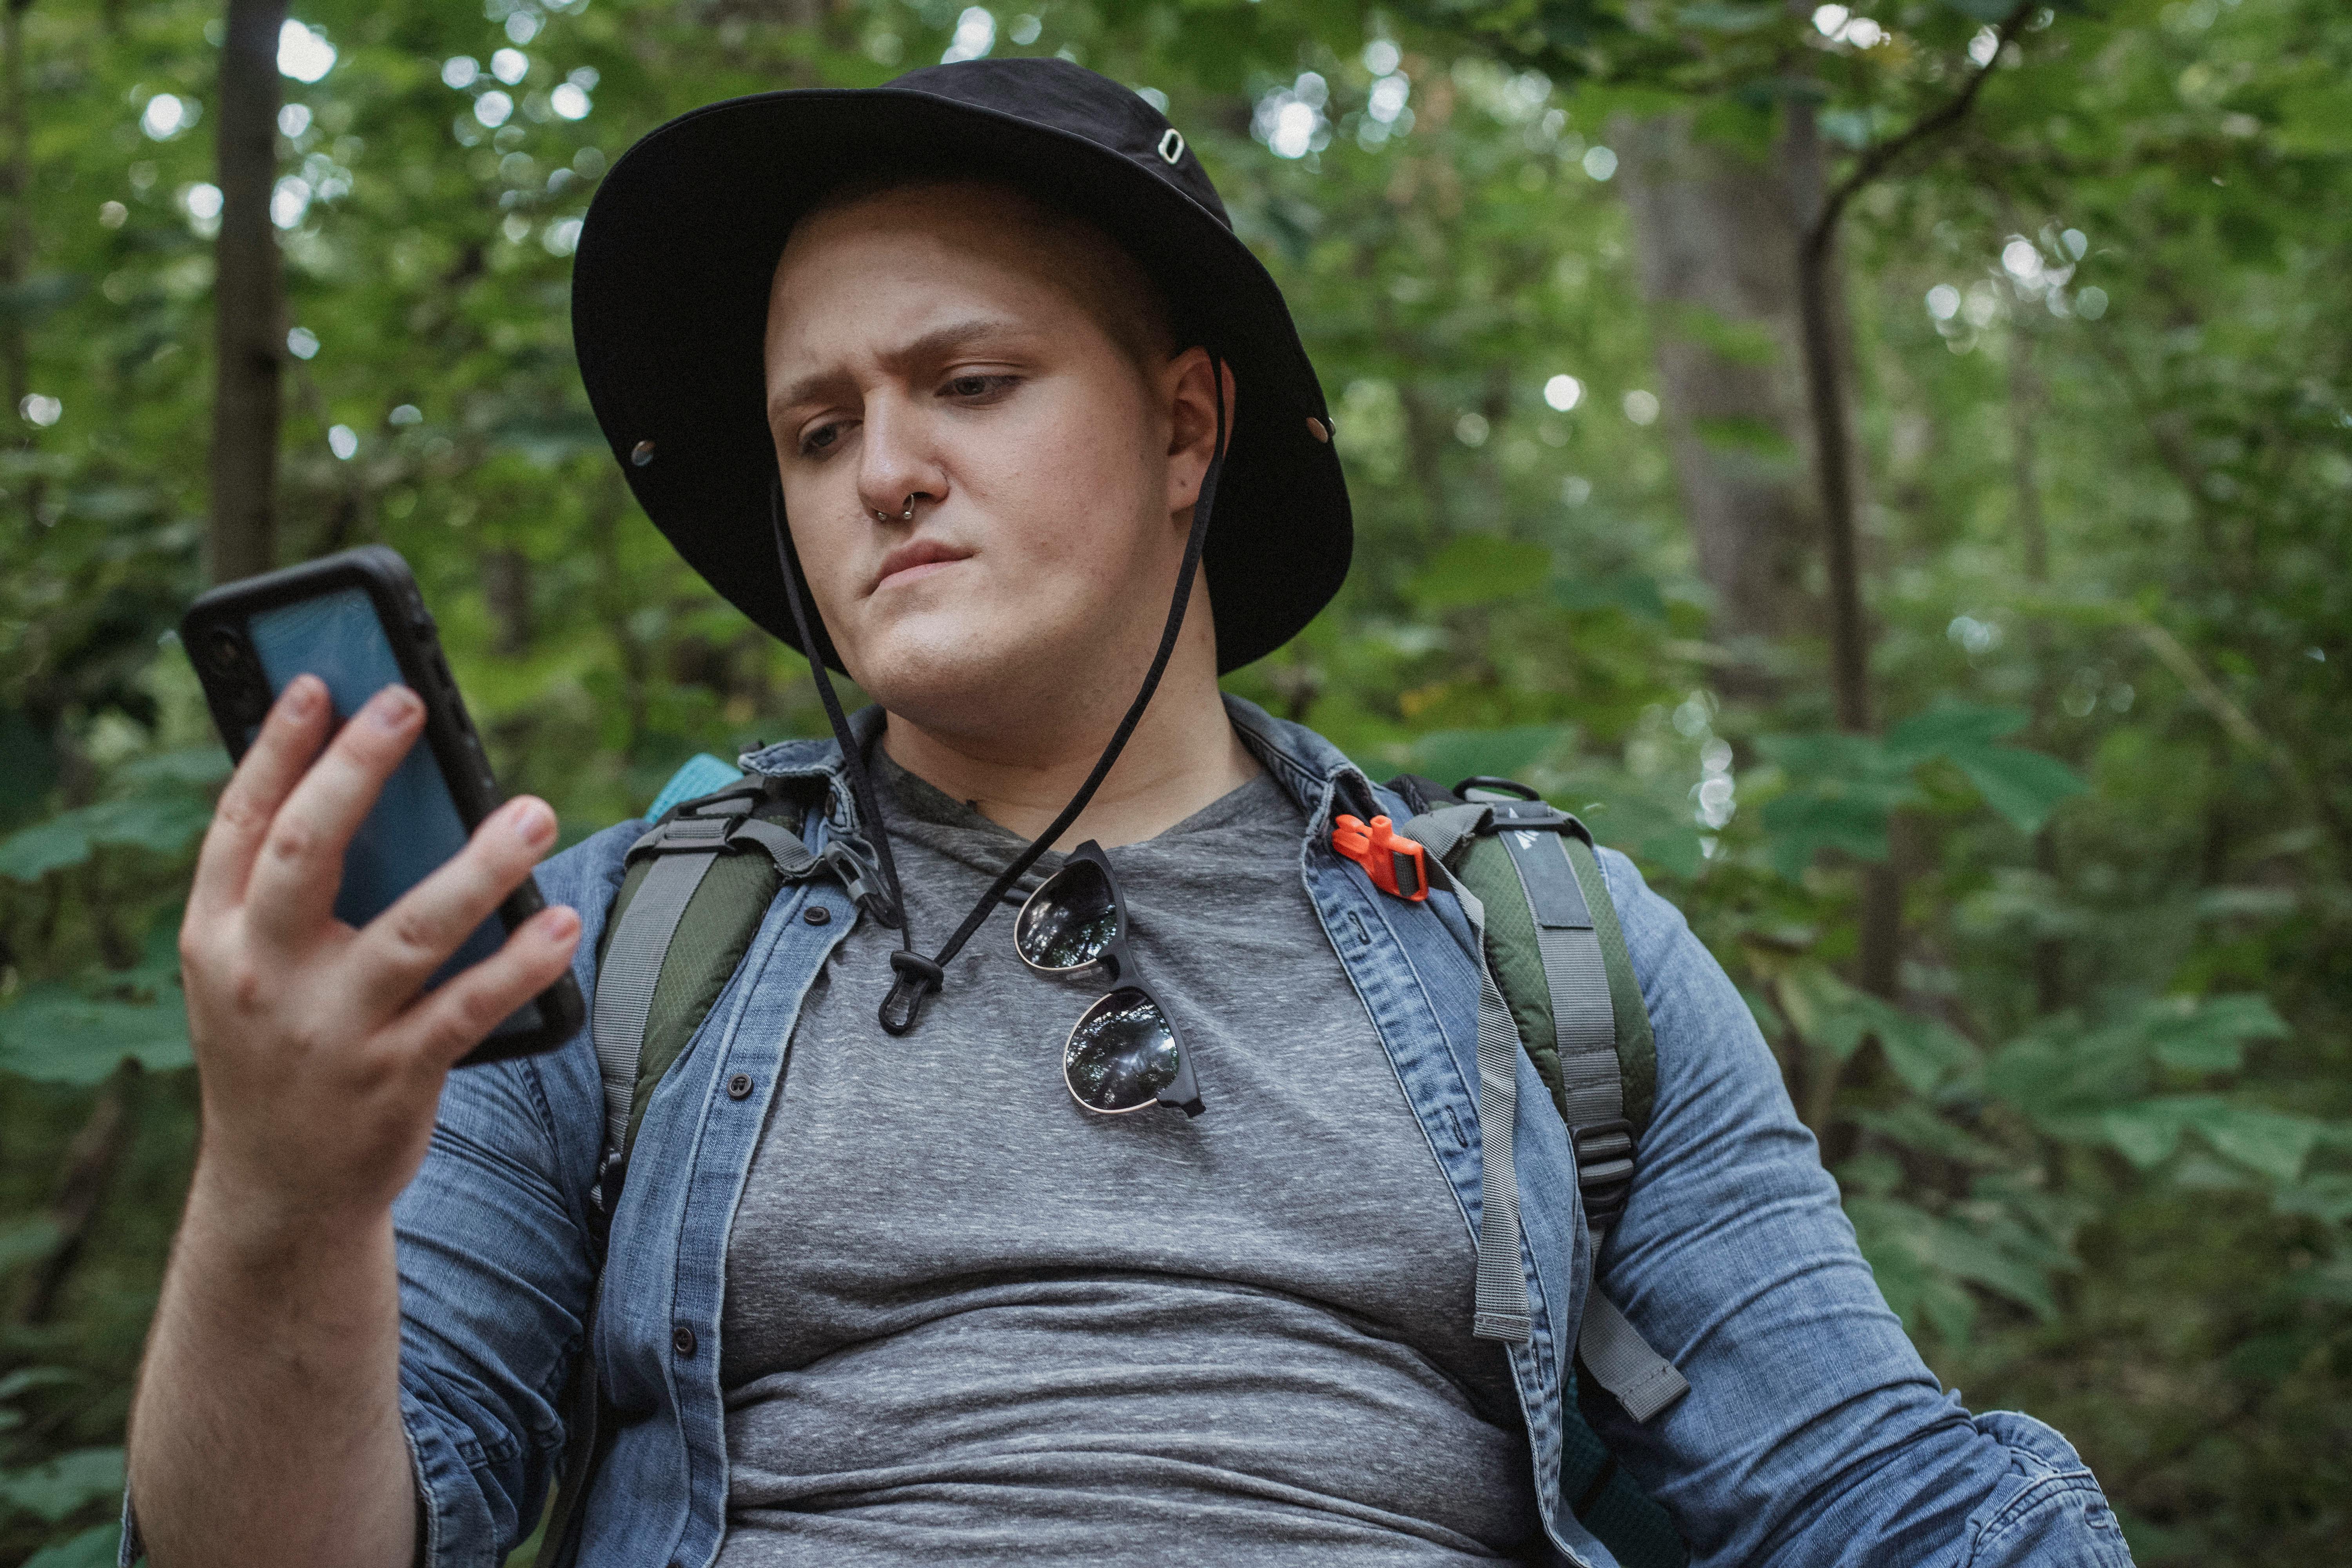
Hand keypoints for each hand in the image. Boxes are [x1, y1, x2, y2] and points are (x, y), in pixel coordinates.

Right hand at [178, 675, 580, 1243]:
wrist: (278, 1190)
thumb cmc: (278, 1050)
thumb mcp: (248, 972)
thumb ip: (289, 895)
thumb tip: (376, 792)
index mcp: (214, 938)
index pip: (240, 823)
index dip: (275, 748)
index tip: (317, 683)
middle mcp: (263, 977)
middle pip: (308, 852)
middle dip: (357, 771)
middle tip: (410, 705)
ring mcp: (330, 1030)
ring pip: (412, 929)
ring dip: (480, 866)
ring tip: (534, 811)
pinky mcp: (395, 1076)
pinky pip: (469, 1009)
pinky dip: (520, 963)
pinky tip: (561, 922)